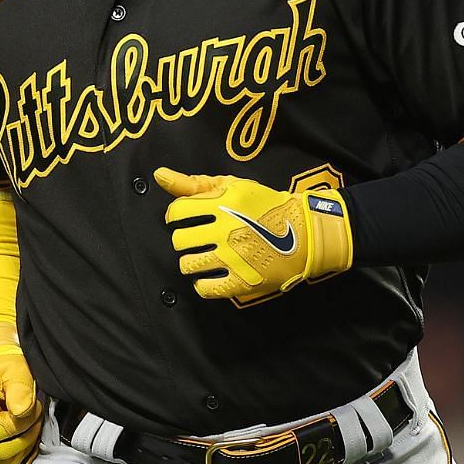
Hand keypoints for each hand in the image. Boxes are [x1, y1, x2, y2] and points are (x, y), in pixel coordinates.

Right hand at [0, 324, 42, 463]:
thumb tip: (21, 412)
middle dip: (26, 438)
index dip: (24, 423)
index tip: (33, 406)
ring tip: (30, 429)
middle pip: (0, 454)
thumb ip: (20, 389)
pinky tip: (26, 448)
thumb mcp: (14, 369)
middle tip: (35, 418)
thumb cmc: (1, 368)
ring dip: (24, 452)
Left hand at [154, 168, 353, 303]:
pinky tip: (208, 277)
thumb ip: (193, 183)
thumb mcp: (232, 185)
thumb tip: (159, 175)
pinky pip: (206, 288)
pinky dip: (201, 285)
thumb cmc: (264, 204)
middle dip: (183, 240)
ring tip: (200, 258)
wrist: (305, 232)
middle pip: (179, 240)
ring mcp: (234, 257)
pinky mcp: (243, 281)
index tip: (183, 219)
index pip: (176, 212)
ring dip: (189, 262)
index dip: (175, 216)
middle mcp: (225, 230)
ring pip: (188, 264)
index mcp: (222, 204)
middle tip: (195, 240)